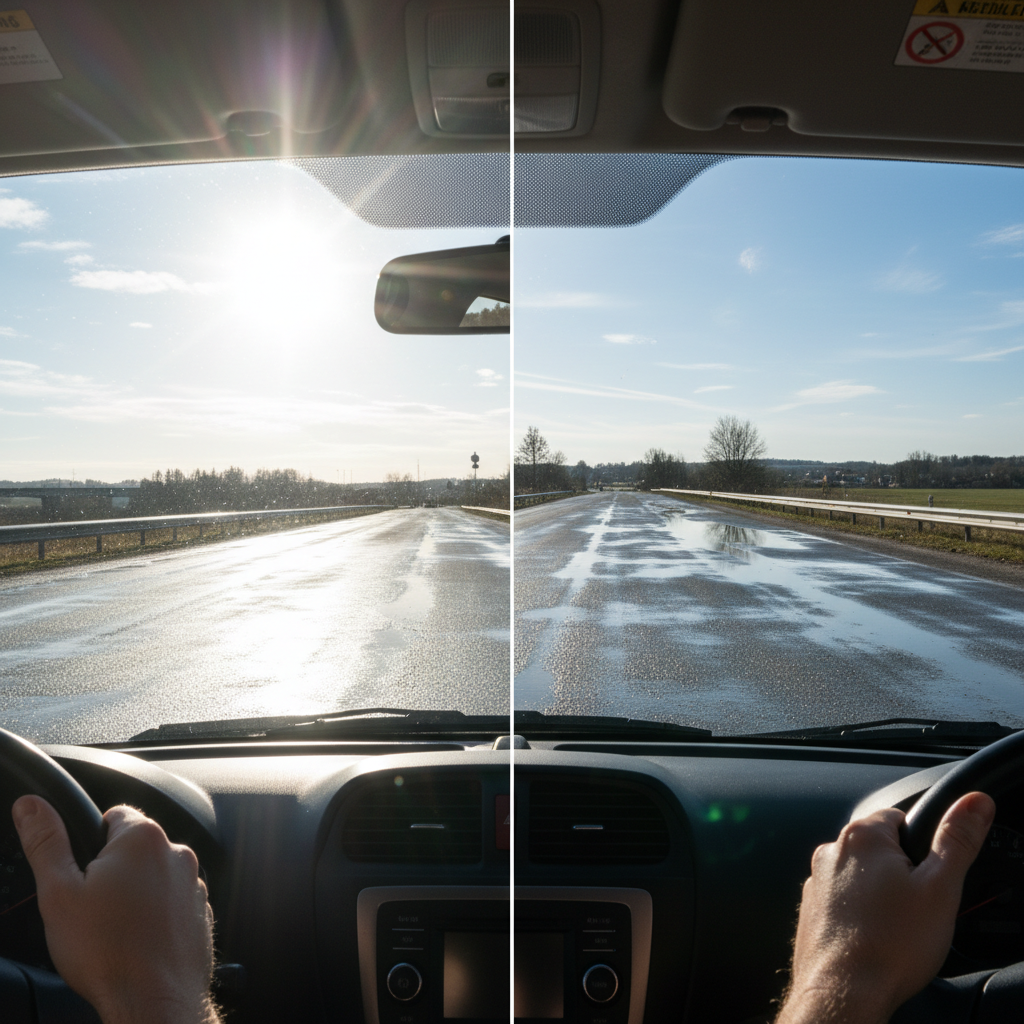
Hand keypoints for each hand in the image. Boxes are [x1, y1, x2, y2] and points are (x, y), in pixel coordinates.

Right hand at [12, 796, 219, 1023]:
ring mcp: (194, 884)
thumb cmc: (107, 952)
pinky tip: (136, 941)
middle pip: (135, 848)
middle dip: (112, 870)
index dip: (90, 842)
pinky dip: (155, 915)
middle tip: (91, 907)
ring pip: (154, 877)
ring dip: (135, 893)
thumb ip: (46, 843)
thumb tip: (31, 806)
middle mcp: (177, 853)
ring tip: (113, 929)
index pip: (114, 815)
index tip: (80, 871)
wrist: (154, 1003)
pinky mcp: (201, 912)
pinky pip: (172, 903)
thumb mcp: (59, 893)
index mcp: (143, 838)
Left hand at [776, 791, 995, 1023]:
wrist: (844, 992)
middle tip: (918, 908)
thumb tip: (975, 802)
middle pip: (879, 849)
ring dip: (879, 895)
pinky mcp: (811, 910)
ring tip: (896, 929)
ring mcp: (817, 881)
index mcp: (862, 835)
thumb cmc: (890, 944)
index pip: (899, 817)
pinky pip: (842, 903)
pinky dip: (859, 915)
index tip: (931, 875)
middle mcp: (831, 851)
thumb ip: (957, 839)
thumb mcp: (940, 887)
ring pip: (860, 878)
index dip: (923, 846)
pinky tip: (874, 939)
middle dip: (901, 873)